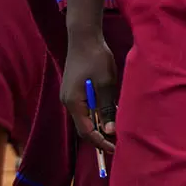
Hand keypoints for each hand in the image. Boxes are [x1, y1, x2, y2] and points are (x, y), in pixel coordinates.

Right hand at [61, 36, 117, 154]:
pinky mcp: (75, 89)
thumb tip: (111, 130)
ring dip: (100, 124)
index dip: (100, 142)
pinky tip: (110, 112)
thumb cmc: (96, 58)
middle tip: (116, 143)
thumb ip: (107, 107)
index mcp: (73, 103)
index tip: (114, 148)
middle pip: (84, 126)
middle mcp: (69, 102)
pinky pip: (86, 106)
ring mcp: (70, 95)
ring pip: (86, 116)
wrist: (84, 37)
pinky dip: (97, 112)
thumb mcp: (106, 84)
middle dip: (100, 136)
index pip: (86, 131)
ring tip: (116, 130)